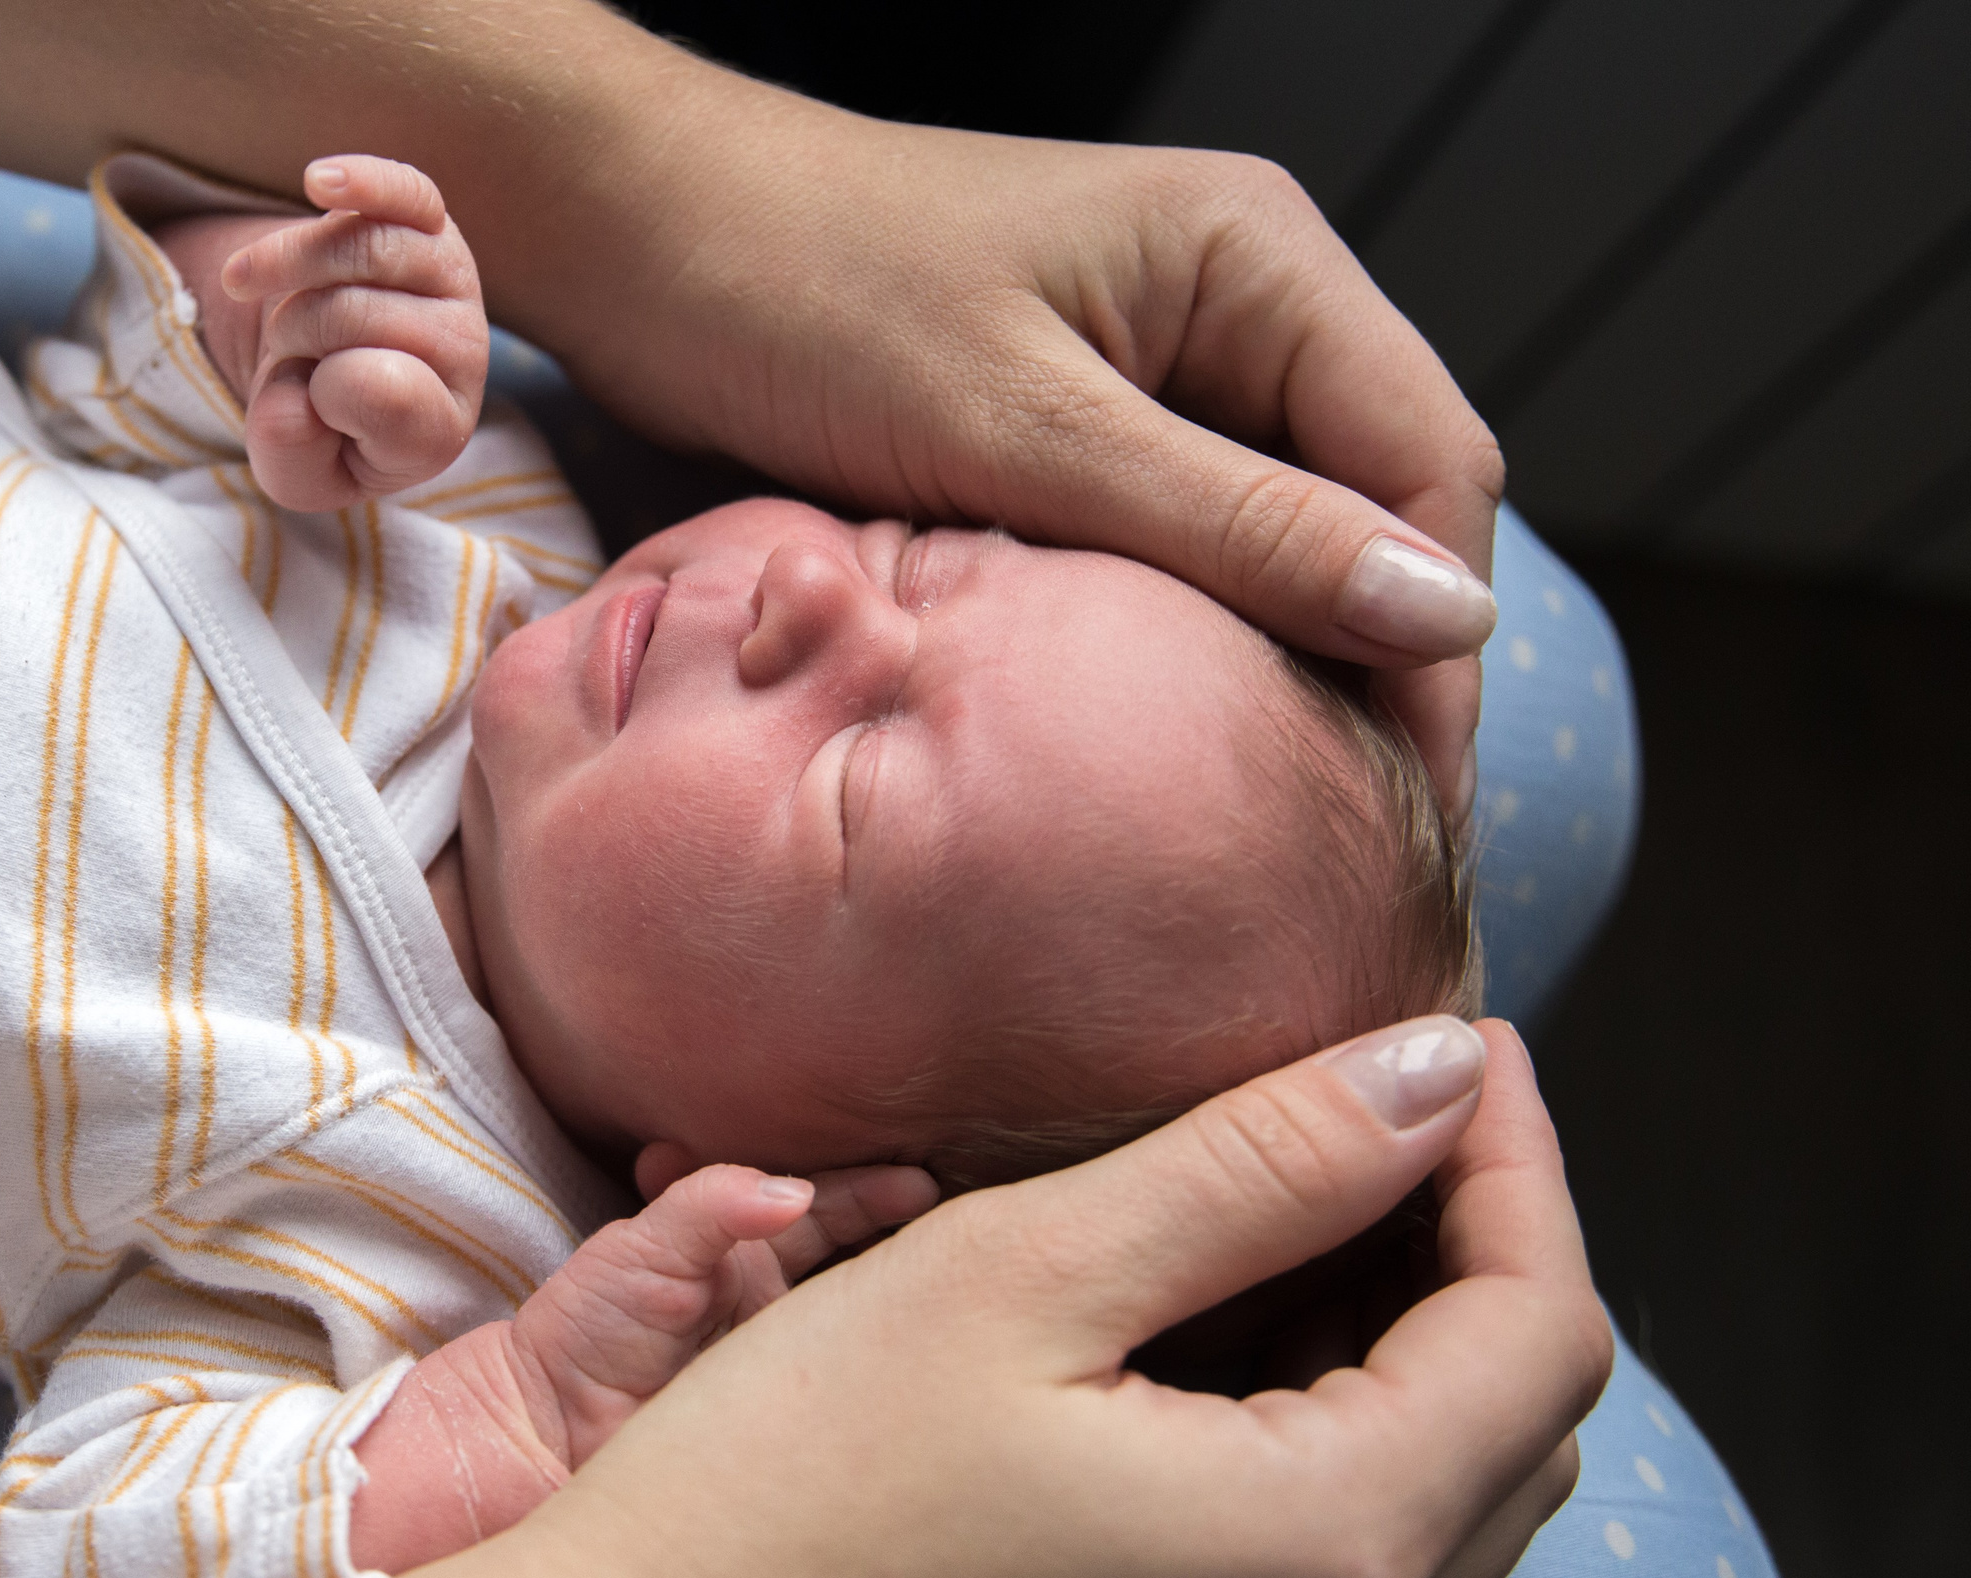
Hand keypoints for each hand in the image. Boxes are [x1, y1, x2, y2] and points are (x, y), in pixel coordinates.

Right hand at [0, 1016, 1604, 1577]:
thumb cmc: (791, 1488)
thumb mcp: (1021, 1276)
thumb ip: (1257, 1167)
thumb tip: (1439, 1070)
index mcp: (1328, 1543)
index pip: (1543, 1324)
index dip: (1515, 1154)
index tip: (1449, 1031)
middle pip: (1514, 1410)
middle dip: (1468, 1229)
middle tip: (1366, 1095)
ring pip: (1436, 1476)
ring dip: (1394, 1315)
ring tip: (1278, 1182)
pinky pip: (1335, 1534)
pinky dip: (1317, 1404)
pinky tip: (1201, 1314)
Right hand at [215, 154, 487, 509]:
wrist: (329, 363)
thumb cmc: (316, 426)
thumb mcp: (298, 470)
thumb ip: (292, 456)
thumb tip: (294, 400)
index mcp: (440, 428)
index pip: (388, 397)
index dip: (328, 395)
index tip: (313, 403)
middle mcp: (465, 352)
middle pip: (358, 316)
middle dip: (295, 333)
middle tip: (287, 354)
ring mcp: (454, 281)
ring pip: (363, 250)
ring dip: (289, 270)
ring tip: (275, 298)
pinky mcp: (433, 222)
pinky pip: (407, 192)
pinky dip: (362, 182)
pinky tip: (319, 183)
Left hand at [347, 1159, 935, 1574]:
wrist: (535, 1441)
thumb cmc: (579, 1332)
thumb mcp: (638, 1247)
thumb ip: (708, 1206)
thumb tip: (792, 1191)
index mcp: (747, 1258)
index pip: (825, 1212)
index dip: (872, 1193)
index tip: (919, 1184)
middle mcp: (782, 1315)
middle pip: (864, 1268)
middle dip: (909, 1242)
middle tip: (951, 1225)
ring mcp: (792, 1375)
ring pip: (866, 1333)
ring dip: (903, 1305)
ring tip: (947, 1284)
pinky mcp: (792, 1437)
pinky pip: (849, 1408)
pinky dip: (882, 1380)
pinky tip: (911, 1365)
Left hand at [512, 102, 1502, 818]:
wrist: (641, 235)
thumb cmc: (803, 289)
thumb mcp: (1022, 430)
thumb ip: (1234, 526)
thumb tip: (1442, 616)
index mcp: (1257, 257)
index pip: (1429, 463)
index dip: (1436, 638)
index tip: (1406, 800)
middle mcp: (1235, 300)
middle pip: (1373, 505)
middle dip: (1370, 663)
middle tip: (1334, 837)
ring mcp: (1159, 363)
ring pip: (1280, 535)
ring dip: (1275, 658)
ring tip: (1258, 807)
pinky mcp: (1083, 421)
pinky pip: (1180, 539)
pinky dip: (1179, 631)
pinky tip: (1158, 727)